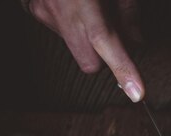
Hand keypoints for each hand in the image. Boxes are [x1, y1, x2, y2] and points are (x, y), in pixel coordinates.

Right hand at [29, 0, 144, 101]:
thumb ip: (129, 12)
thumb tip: (137, 41)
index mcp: (84, 2)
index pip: (107, 43)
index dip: (124, 70)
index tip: (137, 92)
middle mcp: (62, 11)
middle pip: (90, 62)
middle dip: (105, 57)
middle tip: (114, 32)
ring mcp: (44, 12)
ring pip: (75, 47)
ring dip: (87, 37)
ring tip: (88, 7)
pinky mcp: (33, 10)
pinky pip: (59, 30)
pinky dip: (70, 23)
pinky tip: (71, 3)